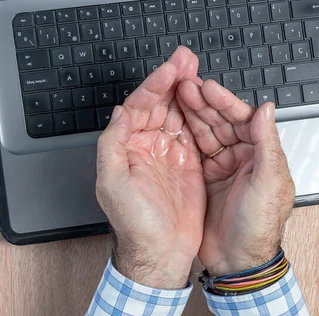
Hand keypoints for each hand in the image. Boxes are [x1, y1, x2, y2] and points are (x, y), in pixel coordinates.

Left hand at [96, 47, 204, 289]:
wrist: (161, 253)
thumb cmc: (135, 225)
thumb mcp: (112, 183)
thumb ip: (113, 144)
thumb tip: (119, 112)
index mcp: (127, 148)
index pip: (139, 107)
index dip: (155, 85)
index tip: (171, 69)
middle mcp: (147, 148)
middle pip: (159, 105)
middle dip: (172, 80)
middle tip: (186, 59)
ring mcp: (169, 155)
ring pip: (177, 114)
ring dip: (187, 92)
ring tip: (197, 72)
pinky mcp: (189, 165)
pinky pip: (195, 133)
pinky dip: (200, 115)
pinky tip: (206, 101)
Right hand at [177, 78, 294, 276]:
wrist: (237, 261)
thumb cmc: (258, 227)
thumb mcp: (267, 183)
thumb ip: (267, 144)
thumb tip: (267, 109)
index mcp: (263, 156)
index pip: (243, 120)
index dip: (224, 102)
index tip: (206, 87)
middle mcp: (244, 159)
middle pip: (223, 123)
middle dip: (204, 103)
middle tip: (184, 85)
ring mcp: (224, 168)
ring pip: (207, 134)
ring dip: (193, 115)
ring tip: (176, 97)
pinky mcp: (208, 179)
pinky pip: (196, 151)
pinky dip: (185, 136)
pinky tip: (174, 122)